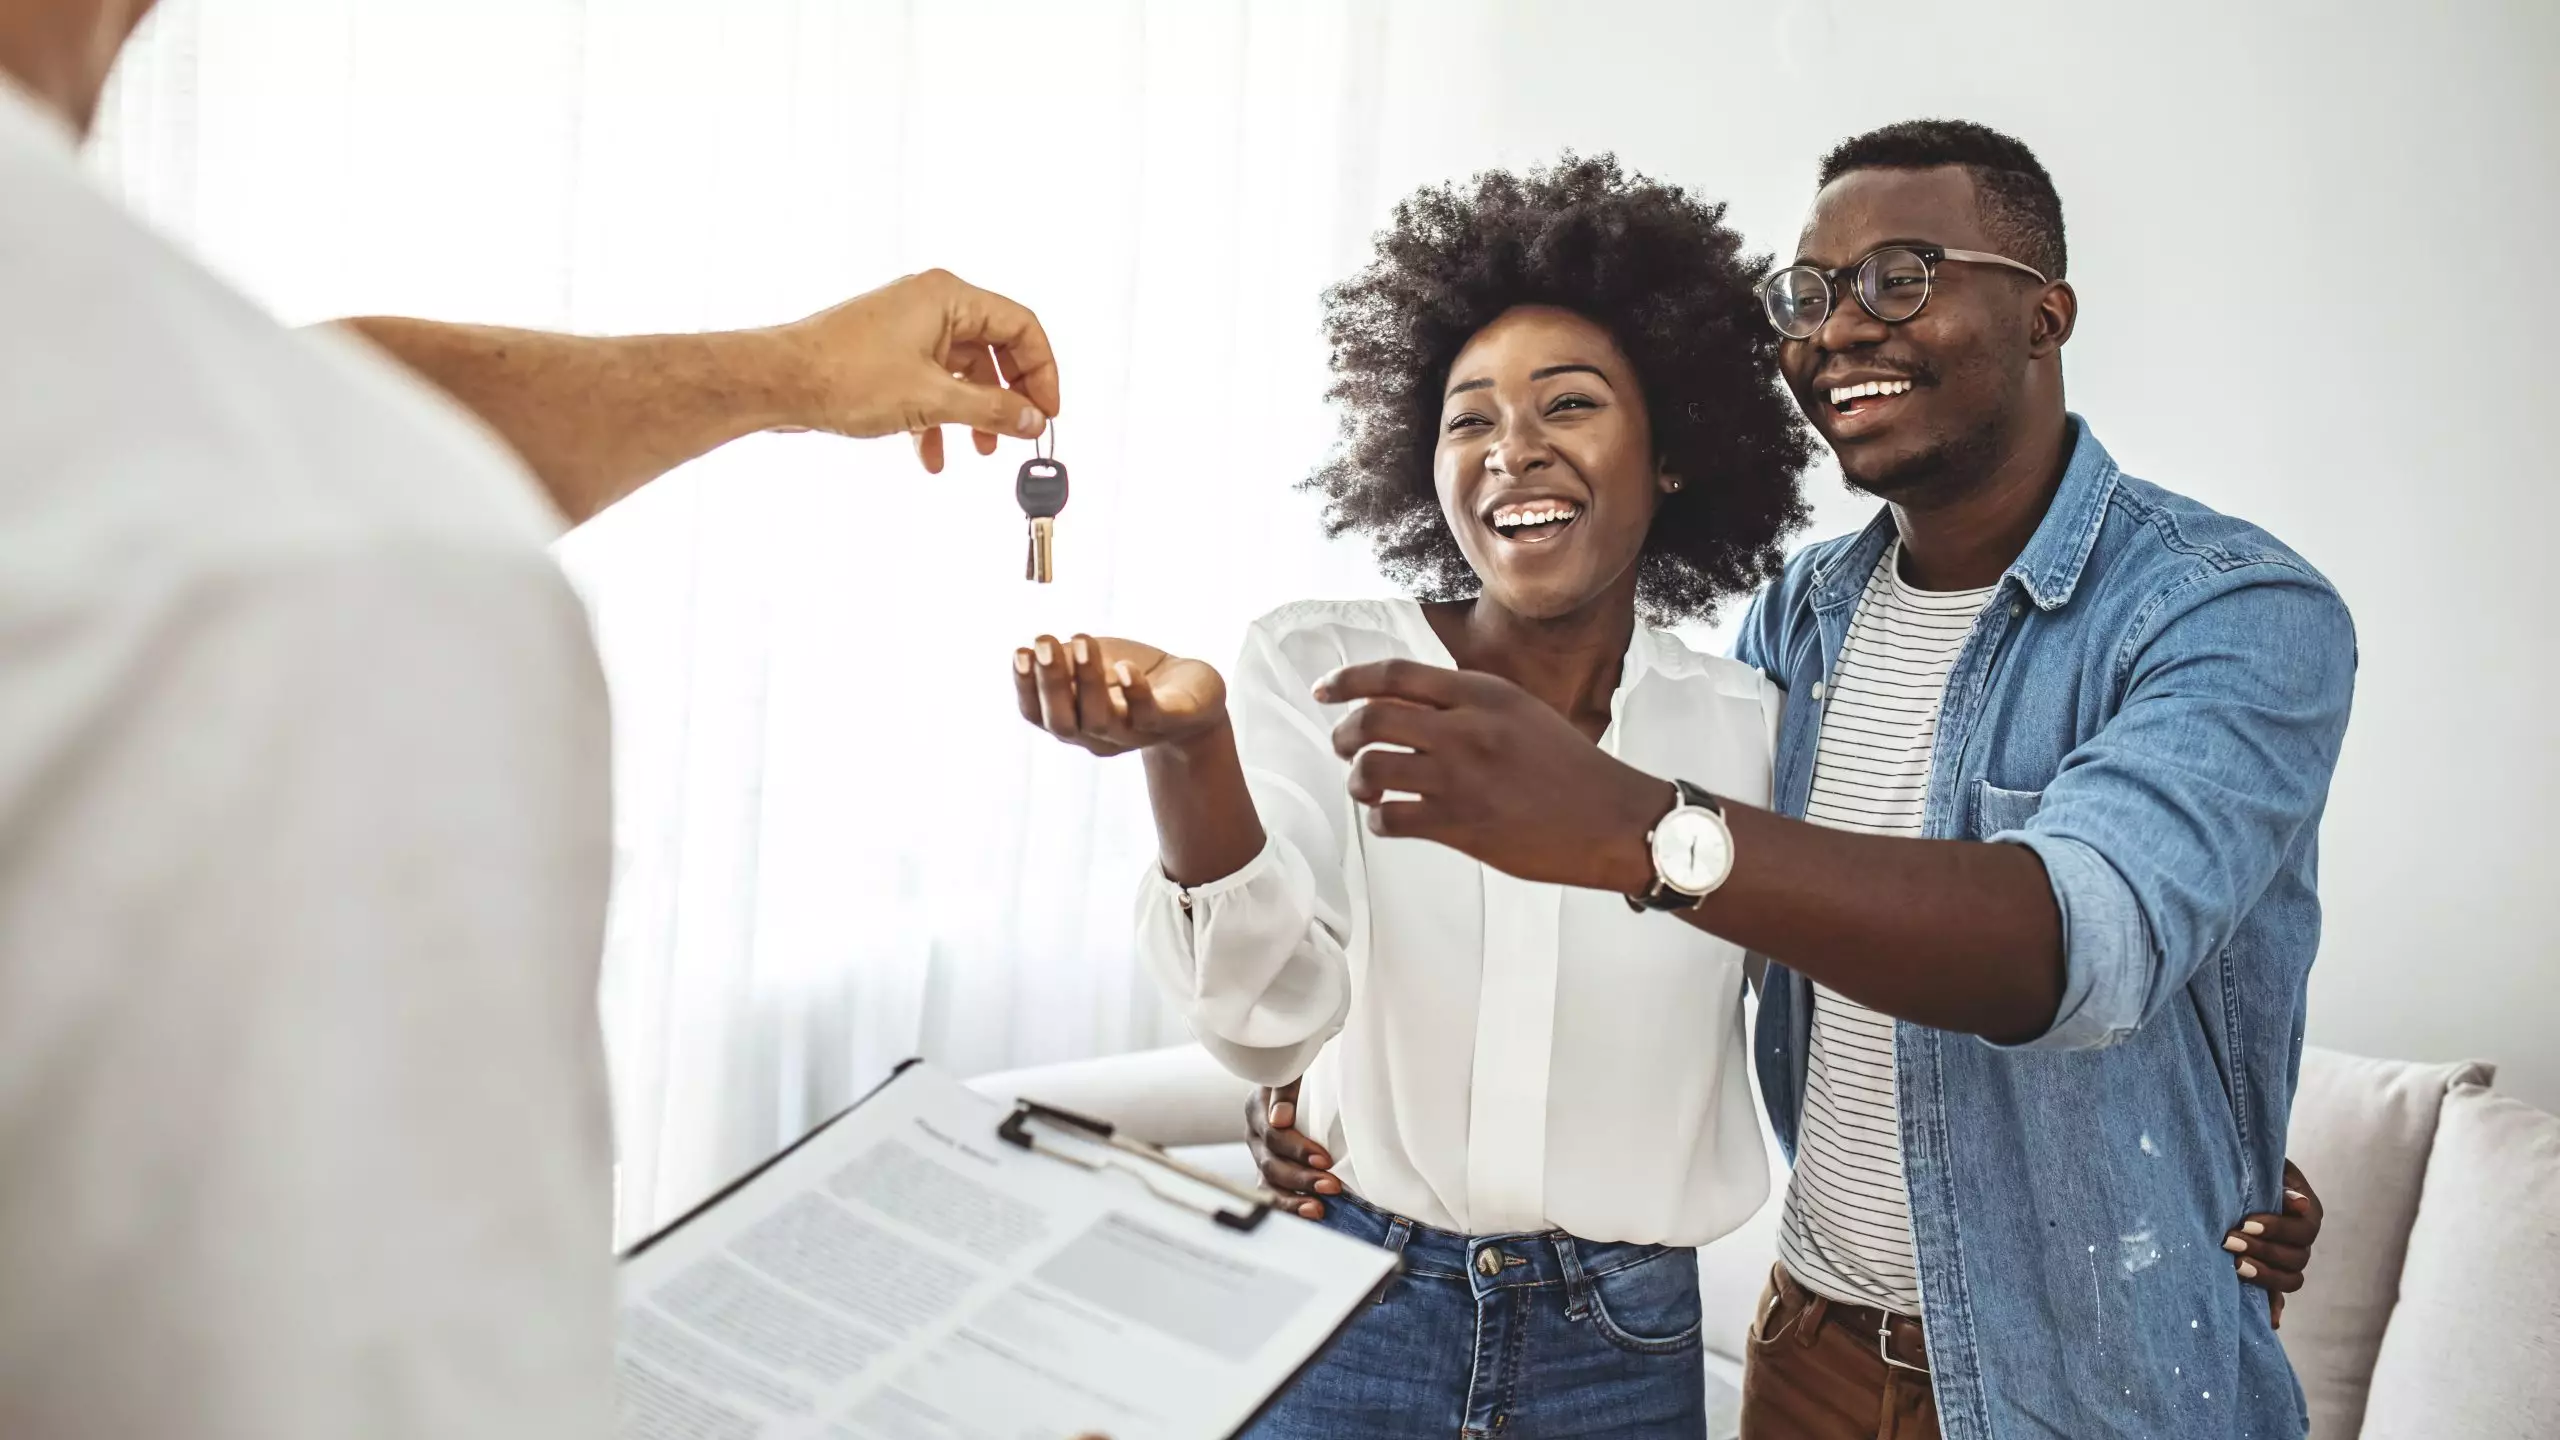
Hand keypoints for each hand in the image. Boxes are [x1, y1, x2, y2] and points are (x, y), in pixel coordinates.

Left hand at [773, 269, 1061, 472]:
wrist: (777, 382)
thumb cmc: (844, 376)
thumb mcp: (932, 399)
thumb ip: (991, 410)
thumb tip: (1032, 421)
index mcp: (948, 297)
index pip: (1020, 326)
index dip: (1042, 371)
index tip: (1046, 413)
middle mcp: (930, 304)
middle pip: (995, 349)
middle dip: (1008, 397)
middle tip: (1019, 434)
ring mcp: (907, 328)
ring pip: (962, 370)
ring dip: (974, 413)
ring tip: (979, 451)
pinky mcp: (887, 353)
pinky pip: (930, 382)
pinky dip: (938, 416)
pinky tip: (930, 454)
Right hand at [1014, 635, 1228, 756]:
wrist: (1193, 693)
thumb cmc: (1133, 675)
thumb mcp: (1094, 663)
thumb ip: (1066, 660)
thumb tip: (1037, 648)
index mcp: (1073, 720)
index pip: (1037, 714)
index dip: (1024, 687)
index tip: (1020, 652)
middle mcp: (1097, 735)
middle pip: (1063, 722)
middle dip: (1050, 683)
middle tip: (1043, 644)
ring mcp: (1133, 733)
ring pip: (1100, 720)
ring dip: (1087, 681)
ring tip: (1081, 642)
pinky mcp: (1169, 721)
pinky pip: (1149, 715)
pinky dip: (1136, 693)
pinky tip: (1126, 669)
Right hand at [1245, 1080, 1340, 1219]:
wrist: (1300, 1081)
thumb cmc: (1303, 1071)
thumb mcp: (1295, 1071)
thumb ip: (1286, 1088)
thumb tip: (1280, 1119)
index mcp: (1257, 1107)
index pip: (1273, 1135)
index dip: (1297, 1150)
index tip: (1325, 1160)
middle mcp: (1254, 1134)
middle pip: (1270, 1163)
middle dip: (1302, 1178)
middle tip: (1332, 1186)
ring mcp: (1259, 1155)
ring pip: (1268, 1184)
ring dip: (1294, 1199)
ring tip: (1319, 1210)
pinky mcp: (1268, 1171)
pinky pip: (1273, 1194)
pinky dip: (1291, 1206)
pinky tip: (1312, 1214)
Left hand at [1313, 660, 1665, 890]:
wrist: (1613, 819)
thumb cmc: (1570, 768)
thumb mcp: (1521, 713)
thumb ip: (1465, 704)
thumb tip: (1401, 704)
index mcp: (1483, 694)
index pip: (1396, 674)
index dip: (1349, 679)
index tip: (1324, 689)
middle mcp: (1467, 730)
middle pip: (1371, 719)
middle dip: (1344, 734)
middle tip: (1345, 747)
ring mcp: (1461, 779)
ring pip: (1371, 770)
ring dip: (1357, 781)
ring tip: (1369, 788)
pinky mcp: (1461, 825)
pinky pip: (1390, 820)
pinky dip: (1380, 820)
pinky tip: (1392, 818)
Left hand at [2226, 1158, 2323, 1327]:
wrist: (2239, 1173)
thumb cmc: (2251, 1164)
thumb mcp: (2266, 1165)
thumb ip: (2278, 1181)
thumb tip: (2298, 1204)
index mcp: (2308, 1212)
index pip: (2304, 1230)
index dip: (2277, 1229)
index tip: (2247, 1223)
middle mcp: (2303, 1240)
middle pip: (2296, 1258)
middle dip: (2262, 1251)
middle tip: (2229, 1242)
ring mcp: (2289, 1260)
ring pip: (2290, 1280)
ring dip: (2264, 1276)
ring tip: (2234, 1267)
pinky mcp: (2272, 1272)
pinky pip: (2278, 1297)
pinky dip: (2274, 1308)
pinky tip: (2268, 1321)